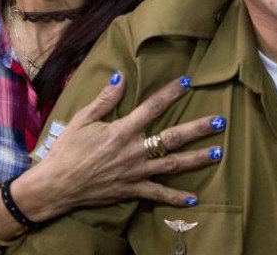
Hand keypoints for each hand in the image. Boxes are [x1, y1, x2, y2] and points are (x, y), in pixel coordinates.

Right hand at [13, 73, 224, 221]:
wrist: (56, 185)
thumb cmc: (67, 150)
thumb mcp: (82, 119)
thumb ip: (105, 99)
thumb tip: (121, 77)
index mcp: (122, 130)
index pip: (152, 107)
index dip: (170, 93)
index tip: (188, 82)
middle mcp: (133, 151)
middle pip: (172, 138)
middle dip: (198, 129)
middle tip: (220, 121)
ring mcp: (135, 172)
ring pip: (172, 164)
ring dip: (197, 159)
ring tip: (218, 152)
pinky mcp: (131, 190)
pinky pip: (158, 194)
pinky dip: (175, 198)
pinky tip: (194, 199)